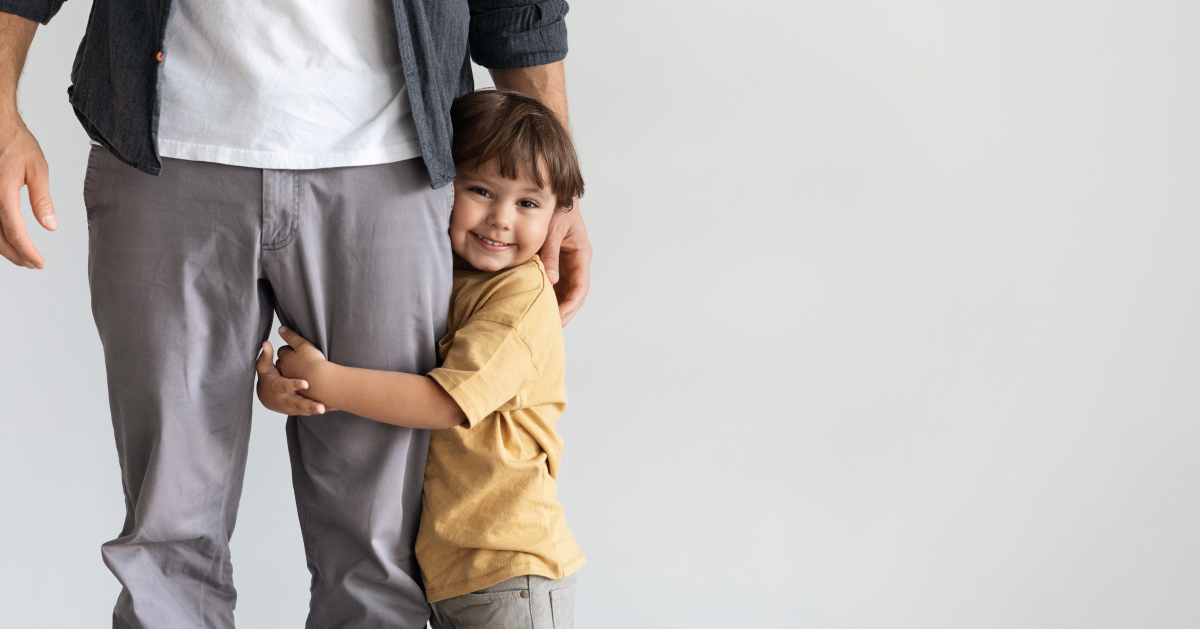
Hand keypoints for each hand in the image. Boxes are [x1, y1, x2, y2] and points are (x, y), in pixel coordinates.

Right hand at [0, 117, 55, 268]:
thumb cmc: (17, 144)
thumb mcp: (38, 169)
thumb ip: (42, 200)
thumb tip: (50, 227)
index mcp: (2, 192)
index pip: (15, 231)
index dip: (27, 251)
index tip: (39, 263)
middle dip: (16, 255)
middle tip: (33, 264)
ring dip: (4, 249)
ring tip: (23, 257)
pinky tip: (9, 240)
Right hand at [255, 341, 325, 415]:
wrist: (267, 399)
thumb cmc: (267, 380)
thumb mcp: (264, 369)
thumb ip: (266, 357)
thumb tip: (266, 342)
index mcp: (277, 387)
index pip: (285, 386)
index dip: (295, 385)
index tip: (306, 383)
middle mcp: (285, 399)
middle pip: (298, 403)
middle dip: (309, 405)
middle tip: (321, 407)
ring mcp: (292, 407)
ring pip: (306, 409)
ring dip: (318, 409)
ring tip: (332, 407)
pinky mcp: (299, 410)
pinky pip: (311, 411)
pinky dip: (323, 409)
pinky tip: (335, 407)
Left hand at [276, 326, 329, 381]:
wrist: (321, 381)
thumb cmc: (313, 361)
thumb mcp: (302, 344)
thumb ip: (291, 336)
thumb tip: (281, 328)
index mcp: (284, 357)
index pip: (282, 350)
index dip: (290, 348)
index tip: (299, 349)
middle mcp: (284, 368)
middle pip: (283, 361)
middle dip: (289, 359)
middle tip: (301, 357)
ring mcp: (290, 379)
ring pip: (289, 371)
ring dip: (294, 369)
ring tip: (305, 367)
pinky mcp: (297, 388)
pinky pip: (297, 381)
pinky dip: (300, 378)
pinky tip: (308, 377)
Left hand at [539, 201, 591, 325]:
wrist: (555, 195)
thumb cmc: (558, 208)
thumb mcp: (553, 230)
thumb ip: (551, 254)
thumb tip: (550, 280)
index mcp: (581, 254)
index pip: (580, 287)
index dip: (570, 305)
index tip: (558, 317)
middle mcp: (577, 262)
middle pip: (575, 295)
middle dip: (564, 312)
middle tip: (549, 327)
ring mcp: (568, 264)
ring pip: (566, 292)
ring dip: (556, 306)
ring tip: (542, 322)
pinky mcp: (557, 263)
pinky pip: (555, 284)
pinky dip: (549, 295)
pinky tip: (537, 305)